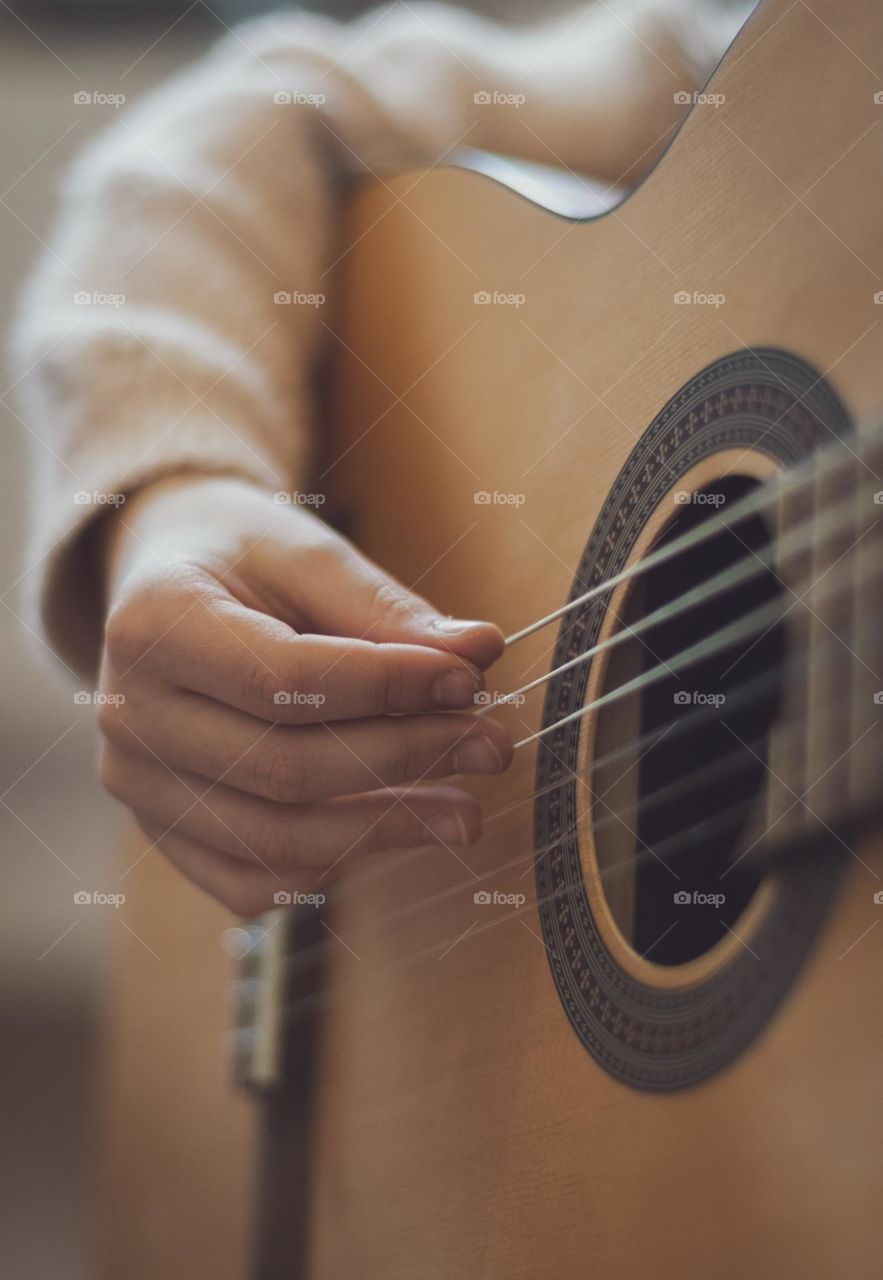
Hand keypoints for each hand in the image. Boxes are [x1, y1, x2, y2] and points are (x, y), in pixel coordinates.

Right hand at [96, 475, 510, 914]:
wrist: (165, 583)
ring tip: (466, 809)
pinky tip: (393, 826)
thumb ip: (387, 610)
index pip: (284, 680)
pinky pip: (252, 880)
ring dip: (387, 828)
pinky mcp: (162, 832)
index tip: (469, 679)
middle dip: (405, 760)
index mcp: (153, 624)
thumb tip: (480, 653)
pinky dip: (333, 864)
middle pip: (284, 768)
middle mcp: (130, 714)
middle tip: (491, 746)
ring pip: (273, 840)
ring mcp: (138, 785)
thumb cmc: (242, 560)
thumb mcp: (308, 556)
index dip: (388, 688)